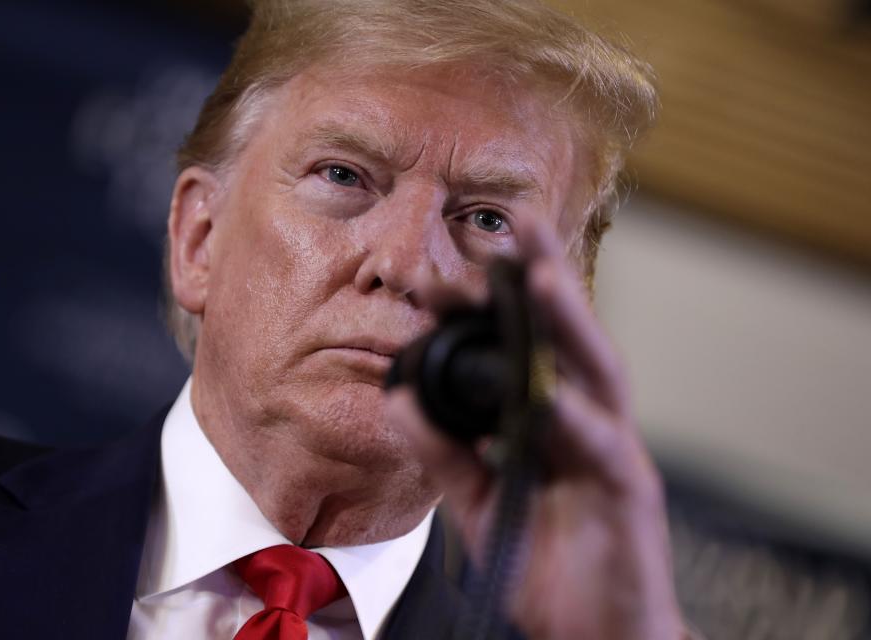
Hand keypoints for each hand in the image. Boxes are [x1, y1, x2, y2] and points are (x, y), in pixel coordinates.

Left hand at [387, 215, 685, 639]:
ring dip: (569, 324)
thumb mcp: (479, 501)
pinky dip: (579, 424)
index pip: (525, 343)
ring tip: (539, 278)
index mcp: (553, 416)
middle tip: (518, 220)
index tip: (443, 266)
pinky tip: (554, 398)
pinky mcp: (630, 496)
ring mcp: (613, 453)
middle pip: (567, 337)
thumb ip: (443, 452)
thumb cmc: (545, 560)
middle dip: (545, 276)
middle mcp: (588, 421)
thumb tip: (397, 401)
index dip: (491, 302)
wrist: (593, 634)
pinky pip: (604, 454)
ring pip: (597, 375)